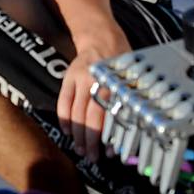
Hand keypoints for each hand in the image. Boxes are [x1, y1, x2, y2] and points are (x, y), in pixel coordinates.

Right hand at [56, 25, 131, 161]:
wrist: (100, 36)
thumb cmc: (120, 61)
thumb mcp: (129, 77)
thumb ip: (127, 102)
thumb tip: (128, 133)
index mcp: (114, 84)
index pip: (111, 117)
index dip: (111, 137)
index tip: (112, 153)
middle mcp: (96, 82)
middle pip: (91, 118)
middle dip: (91, 141)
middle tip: (92, 158)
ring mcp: (79, 79)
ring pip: (76, 113)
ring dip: (77, 135)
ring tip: (80, 150)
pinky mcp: (68, 77)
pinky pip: (63, 102)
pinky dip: (64, 119)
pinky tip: (68, 132)